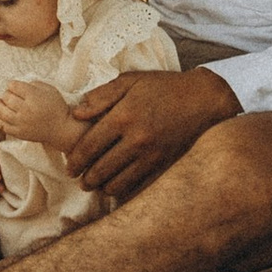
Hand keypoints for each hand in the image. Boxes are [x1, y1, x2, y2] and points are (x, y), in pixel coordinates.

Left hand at [0, 79, 72, 150]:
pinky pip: (2, 126)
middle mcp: (26, 110)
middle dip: (6, 94)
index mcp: (34, 97)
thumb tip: (18, 85)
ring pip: (1, 111)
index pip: (13, 86)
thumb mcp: (49, 89)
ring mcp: (21, 123)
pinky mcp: (19, 133)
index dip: (12, 85)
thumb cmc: (56, 107)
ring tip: (3, 103)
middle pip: (6, 97)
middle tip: (11, 95)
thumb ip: (33, 84)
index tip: (15, 87)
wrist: (60, 129)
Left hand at [66, 66, 238, 201]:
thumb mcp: (131, 81)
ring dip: (103, 187)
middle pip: (101, 169)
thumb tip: (77, 113)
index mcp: (124, 116)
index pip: (90, 146)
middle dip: (86, 178)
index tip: (69, 166)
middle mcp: (136, 139)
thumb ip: (101, 96)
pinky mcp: (163, 165)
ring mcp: (151, 155)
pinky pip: (138, 187)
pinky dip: (123, 191)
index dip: (75, 160)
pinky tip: (117, 187)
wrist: (202, 100)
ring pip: (118, 183)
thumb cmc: (163, 87)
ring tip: (96, 185)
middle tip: (79, 180)